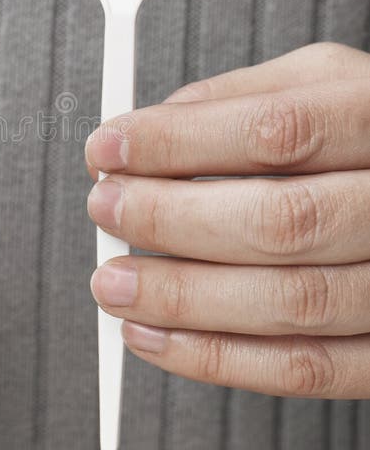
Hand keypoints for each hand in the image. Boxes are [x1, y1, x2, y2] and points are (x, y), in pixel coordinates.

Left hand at [85, 41, 369, 398]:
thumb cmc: (367, 130)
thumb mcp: (322, 80)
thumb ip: (240, 97)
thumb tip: (148, 131)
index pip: (274, 132)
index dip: (178, 143)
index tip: (108, 148)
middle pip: (281, 222)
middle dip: (171, 220)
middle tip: (106, 209)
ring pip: (290, 304)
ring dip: (181, 299)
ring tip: (112, 282)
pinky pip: (306, 369)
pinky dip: (215, 358)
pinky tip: (153, 335)